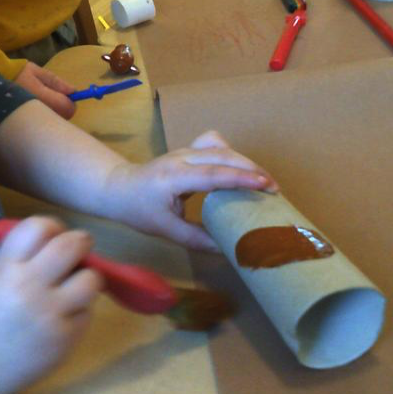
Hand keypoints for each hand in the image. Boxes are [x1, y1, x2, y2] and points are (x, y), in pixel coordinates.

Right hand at [0, 217, 102, 393]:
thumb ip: (18, 255)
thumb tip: (54, 237)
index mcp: (6, 268)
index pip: (39, 227)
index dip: (52, 226)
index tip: (55, 236)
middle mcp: (30, 287)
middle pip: (72, 246)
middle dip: (80, 243)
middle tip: (79, 250)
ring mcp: (51, 314)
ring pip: (90, 280)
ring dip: (86, 279)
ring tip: (74, 287)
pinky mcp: (66, 339)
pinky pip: (87, 313)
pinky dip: (79, 311)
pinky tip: (63, 318)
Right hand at [15, 62, 75, 118]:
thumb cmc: (17, 74)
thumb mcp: (37, 72)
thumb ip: (56, 82)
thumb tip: (73, 91)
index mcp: (45, 99)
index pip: (69, 108)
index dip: (70, 101)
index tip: (65, 94)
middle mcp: (43, 113)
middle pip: (64, 117)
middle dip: (62, 108)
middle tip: (50, 97)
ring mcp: (36, 121)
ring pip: (55, 122)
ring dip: (53, 113)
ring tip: (39, 102)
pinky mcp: (30, 124)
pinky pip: (45, 124)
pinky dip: (44, 118)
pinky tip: (34, 110)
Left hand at [98, 131, 277, 250]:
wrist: (118, 187)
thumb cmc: (138, 209)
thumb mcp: (165, 229)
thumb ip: (196, 238)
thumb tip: (227, 249)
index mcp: (174, 177)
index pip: (212, 173)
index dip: (241, 178)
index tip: (265, 185)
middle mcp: (181, 158)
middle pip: (223, 155)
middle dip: (251, 169)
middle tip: (274, 189)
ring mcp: (185, 150)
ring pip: (221, 146)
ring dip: (245, 161)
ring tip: (264, 182)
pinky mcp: (189, 150)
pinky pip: (215, 144)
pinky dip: (232, 153)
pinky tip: (241, 169)